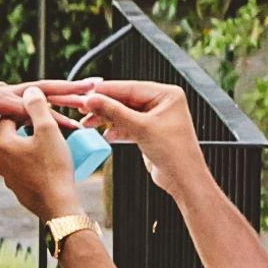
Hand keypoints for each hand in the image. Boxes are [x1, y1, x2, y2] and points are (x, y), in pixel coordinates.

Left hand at [0, 112, 89, 232]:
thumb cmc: (54, 167)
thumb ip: (37, 107)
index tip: (41, 111)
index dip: (25, 111)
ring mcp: (8, 178)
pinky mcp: (19, 189)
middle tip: (51, 127)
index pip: (8, 118)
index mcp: (3, 145)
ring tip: (55, 144)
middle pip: (14, 135)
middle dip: (31, 129)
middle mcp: (0, 162)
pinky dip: (37, 162)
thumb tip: (30, 91)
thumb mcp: (48, 130)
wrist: (58, 205)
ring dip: (34, 146)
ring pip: (20, 153)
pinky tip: (52, 163)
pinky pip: (26, 169)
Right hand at [43, 74, 203, 168]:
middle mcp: (162, 103)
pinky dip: (116, 130)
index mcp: (167, 94)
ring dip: (107, 119)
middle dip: (104, 106)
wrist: (183, 179)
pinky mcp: (149, 132)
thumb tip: (93, 99)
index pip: (131, 87)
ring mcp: (155, 118)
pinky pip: (128, 126)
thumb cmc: (174, 152)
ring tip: (88, 123)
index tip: (86, 94)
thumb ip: (115, 112)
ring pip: (124, 113)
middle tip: (83, 108)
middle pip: (126, 100)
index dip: (107, 91)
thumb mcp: (141, 128)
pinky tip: (105, 135)